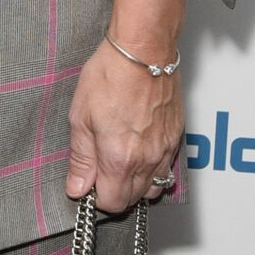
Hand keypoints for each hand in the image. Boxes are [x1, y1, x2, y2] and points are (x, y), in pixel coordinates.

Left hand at [65, 40, 181, 213]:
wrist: (143, 52)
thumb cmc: (110, 76)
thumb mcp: (81, 118)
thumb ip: (81, 159)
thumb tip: (78, 188)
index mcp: (120, 158)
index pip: (112, 202)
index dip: (96, 196)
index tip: (88, 182)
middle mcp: (147, 159)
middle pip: (132, 199)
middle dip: (114, 192)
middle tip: (100, 171)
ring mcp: (165, 149)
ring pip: (153, 188)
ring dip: (135, 184)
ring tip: (120, 163)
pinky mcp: (176, 137)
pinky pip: (167, 168)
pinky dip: (152, 169)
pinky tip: (138, 152)